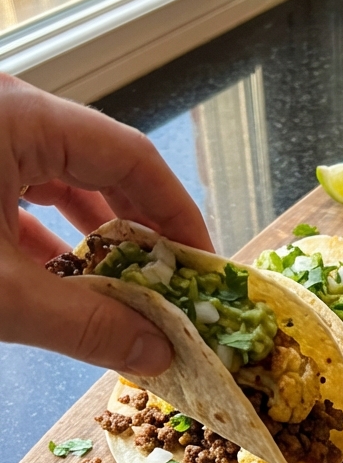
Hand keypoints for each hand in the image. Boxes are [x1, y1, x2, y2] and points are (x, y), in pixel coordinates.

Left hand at [0, 74, 212, 373]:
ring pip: (58, 177)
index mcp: (21, 116)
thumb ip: (84, 325)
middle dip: (139, 230)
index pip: (131, 157)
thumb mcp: (1, 293)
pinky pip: (17, 187)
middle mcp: (7, 110)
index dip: (177, 214)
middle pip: (100, 165)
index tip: (204, 267)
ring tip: (124, 288)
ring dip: (93, 237)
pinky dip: (46, 235)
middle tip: (172, 287)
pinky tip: (61, 280)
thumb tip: (158, 352)